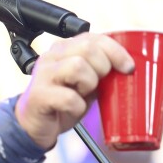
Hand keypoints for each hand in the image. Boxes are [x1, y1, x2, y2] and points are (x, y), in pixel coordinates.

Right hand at [15, 33, 134, 148]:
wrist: (35, 124)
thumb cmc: (62, 102)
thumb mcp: (85, 83)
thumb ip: (100, 71)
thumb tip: (126, 69)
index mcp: (64, 49)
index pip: (94, 38)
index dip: (116, 51)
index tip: (128, 67)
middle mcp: (52, 56)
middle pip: (88, 48)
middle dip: (103, 67)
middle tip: (99, 84)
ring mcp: (43, 74)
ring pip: (77, 67)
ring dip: (88, 85)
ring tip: (82, 95)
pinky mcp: (38, 94)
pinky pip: (68, 97)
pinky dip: (77, 107)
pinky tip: (72, 109)